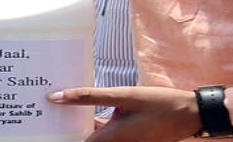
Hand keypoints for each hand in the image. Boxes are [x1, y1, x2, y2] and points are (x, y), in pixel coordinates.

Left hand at [48, 86, 200, 141]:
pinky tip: (87, 104)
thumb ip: (89, 96)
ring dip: (79, 122)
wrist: (190, 113)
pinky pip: (106, 132)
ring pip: (94, 135)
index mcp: (111, 140)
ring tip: (60, 102)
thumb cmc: (158, 104)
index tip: (41, 122)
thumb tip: (57, 97)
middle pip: (84, 139)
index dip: (58, 133)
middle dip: (65, 126)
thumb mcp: (122, 95)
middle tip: (46, 108)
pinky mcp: (129, 138)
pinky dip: (95, 121)